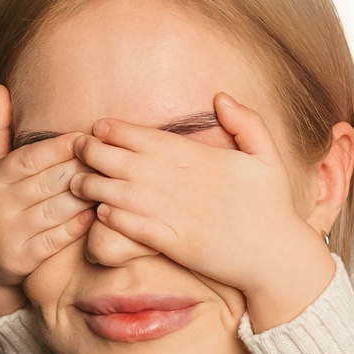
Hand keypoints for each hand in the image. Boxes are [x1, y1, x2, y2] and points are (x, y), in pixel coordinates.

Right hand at [0, 84, 93, 320]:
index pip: (30, 158)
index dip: (59, 147)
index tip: (86, 137)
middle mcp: (0, 202)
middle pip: (48, 182)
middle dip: (80, 169)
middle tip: (110, 158)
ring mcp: (11, 232)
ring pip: (55, 210)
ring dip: (85, 196)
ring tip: (111, 184)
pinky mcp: (23, 257)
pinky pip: (56, 239)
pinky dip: (77, 226)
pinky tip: (97, 214)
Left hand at [73, 94, 342, 331]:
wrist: (276, 257)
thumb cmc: (273, 207)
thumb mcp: (267, 155)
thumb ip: (245, 121)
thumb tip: (220, 97)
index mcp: (201, 158)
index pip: (148, 137)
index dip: (117, 130)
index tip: (98, 127)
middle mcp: (183, 182)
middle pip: (125, 161)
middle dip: (95, 152)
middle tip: (76, 148)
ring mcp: (176, 212)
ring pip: (122, 192)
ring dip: (95, 184)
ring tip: (76, 181)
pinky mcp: (173, 242)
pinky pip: (133, 225)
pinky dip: (113, 216)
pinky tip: (100, 210)